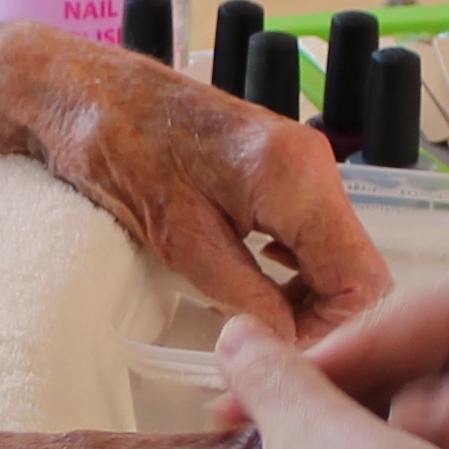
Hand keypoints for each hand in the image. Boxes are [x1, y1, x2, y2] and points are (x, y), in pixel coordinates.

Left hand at [0, 20, 388, 335]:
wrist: (87, 92)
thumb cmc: (120, 152)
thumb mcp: (182, 243)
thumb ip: (246, 297)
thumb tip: (286, 346)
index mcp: (298, 179)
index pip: (362, 281)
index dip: (330, 331)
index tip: (281, 356)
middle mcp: (314, 163)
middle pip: (359, 268)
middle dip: (322, 318)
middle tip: (267, 349)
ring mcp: (302, 159)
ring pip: (338, 252)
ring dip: (308, 295)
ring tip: (256, 322)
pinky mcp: (282, 163)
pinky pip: (314, 229)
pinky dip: (296, 266)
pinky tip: (256, 280)